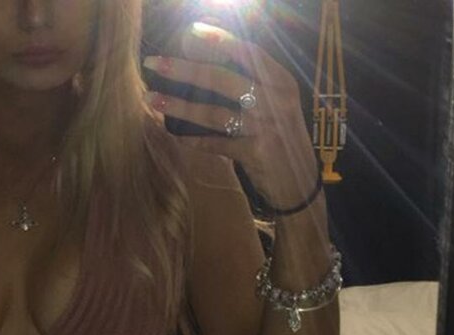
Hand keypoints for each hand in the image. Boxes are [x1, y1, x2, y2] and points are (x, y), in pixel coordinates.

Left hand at [143, 23, 320, 210]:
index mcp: (281, 82)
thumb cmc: (282, 139)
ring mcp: (265, 128)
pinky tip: (176, 135)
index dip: (218, 40)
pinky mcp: (255, 154)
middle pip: (222, 79)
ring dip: (180, 106)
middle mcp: (275, 101)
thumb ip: (254, 84)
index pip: (248, 52)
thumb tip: (209, 64)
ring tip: (153, 98)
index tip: (191, 32)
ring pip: (214, 113)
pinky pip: (216, 144)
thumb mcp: (279, 105)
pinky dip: (194, 141)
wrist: (300, 184)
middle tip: (155, 62)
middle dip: (185, 69)